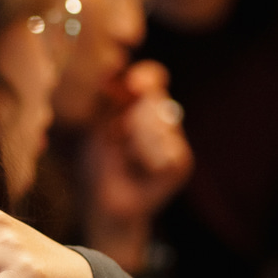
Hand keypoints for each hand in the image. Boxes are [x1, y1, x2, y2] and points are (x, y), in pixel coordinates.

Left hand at [81, 60, 193, 273]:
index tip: (133, 84)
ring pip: (162, 123)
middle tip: (119, 138)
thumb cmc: (97, 162)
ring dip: (137, 139)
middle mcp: (164, 120)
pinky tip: (140, 168)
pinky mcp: (181, 163)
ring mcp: (175, 141)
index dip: (146, 78)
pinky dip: (147, 157)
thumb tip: (126, 77)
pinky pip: (169, 149)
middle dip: (132, 116)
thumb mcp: (98, 124)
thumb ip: (112, 98)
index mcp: (143, 105)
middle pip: (156, 99)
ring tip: (127, 156)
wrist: (102, 201)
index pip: (153, 77)